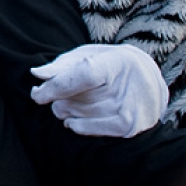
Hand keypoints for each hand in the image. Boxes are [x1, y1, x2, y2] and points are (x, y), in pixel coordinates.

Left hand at [30, 43, 167, 137]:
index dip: (57, 86)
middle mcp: (130, 85)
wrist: (148, 80)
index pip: (84, 75)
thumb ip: (62, 66)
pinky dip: (78, 126)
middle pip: (78, 98)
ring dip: (66, 111)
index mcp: (119, 61)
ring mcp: (132, 108)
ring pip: (81, 115)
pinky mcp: (132, 127)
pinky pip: (93, 130)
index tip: (37, 94)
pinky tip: (71, 122)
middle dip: (59, 98)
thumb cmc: (110, 65)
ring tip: (70, 102)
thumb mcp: (88, 56)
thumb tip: (36, 74)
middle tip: (59, 93)